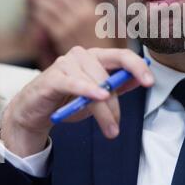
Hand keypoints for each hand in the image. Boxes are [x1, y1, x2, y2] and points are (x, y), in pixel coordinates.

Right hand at [0, 47, 153, 156]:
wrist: (34, 110)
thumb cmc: (67, 100)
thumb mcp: (97, 96)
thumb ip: (117, 86)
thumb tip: (138, 80)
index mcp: (96, 57)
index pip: (122, 56)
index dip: (138, 67)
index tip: (150, 82)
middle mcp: (82, 55)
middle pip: (108, 76)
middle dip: (116, 104)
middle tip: (116, 127)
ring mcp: (66, 63)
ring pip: (94, 85)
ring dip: (104, 110)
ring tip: (109, 129)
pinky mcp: (53, 76)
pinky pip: (74, 83)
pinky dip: (88, 90)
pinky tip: (100, 97)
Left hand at [30, 0, 104, 52]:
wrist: (96, 63)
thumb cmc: (99, 43)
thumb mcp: (100, 22)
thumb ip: (89, 8)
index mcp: (92, 9)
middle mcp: (81, 15)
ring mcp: (70, 24)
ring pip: (51, 6)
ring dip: (42, 0)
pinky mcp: (61, 35)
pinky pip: (46, 20)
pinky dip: (40, 14)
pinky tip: (37, 13)